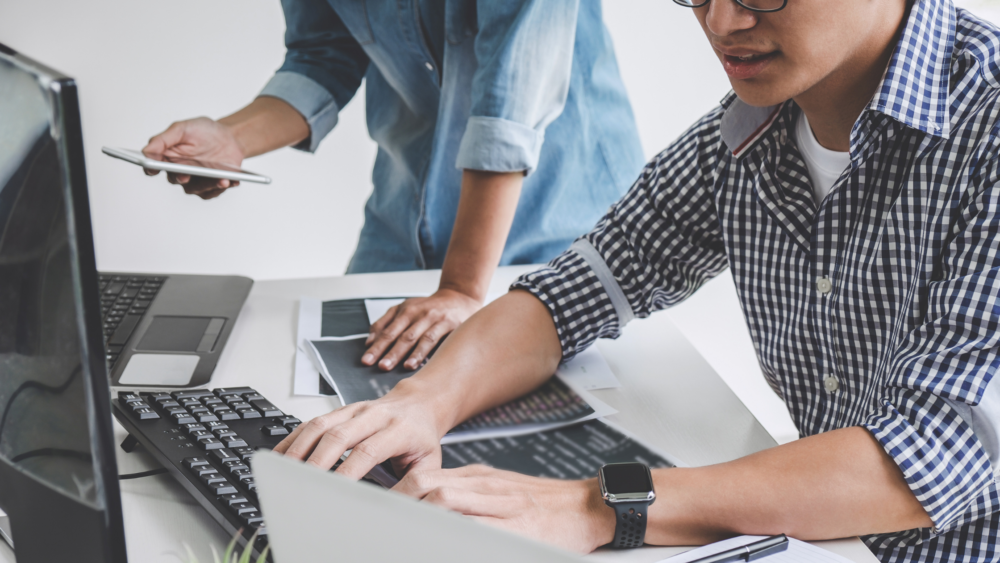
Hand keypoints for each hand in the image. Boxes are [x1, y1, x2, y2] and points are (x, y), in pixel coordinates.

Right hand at [142, 117, 244, 198]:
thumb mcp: (182, 129)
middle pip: (174, 179)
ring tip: (221, 178)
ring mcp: (194, 181)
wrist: (230, 137)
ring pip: (194, 189)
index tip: (153, 168)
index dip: (150, 168)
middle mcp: (177, 171)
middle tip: (186, 175)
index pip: (151, 166)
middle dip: (181, 178)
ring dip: (207, 184)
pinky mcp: (209, 187)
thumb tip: (145, 151)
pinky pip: (212, 192)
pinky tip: (230, 180)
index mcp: (166, 157)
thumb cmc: (203, 131)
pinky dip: (221, 187)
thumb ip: (163, 139)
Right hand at [272, 379, 448, 478]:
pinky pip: (312, 421)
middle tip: (303, 484)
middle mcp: (374, 415)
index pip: (368, 450)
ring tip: (285, 471)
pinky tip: (281, 454)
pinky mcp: (341, 410)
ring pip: (321, 424)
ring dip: (300, 448)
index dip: (348, 471)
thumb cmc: (421, 437)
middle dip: (317, 461)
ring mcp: (355, 410)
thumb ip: (413, 487)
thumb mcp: (428, 463)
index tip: (334, 491)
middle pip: (339, 435)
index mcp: (398, 429)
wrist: (419, 405)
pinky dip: (294, 438)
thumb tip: (399, 511)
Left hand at [362, 288, 482, 370]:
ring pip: (416, 337)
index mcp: (405, 310)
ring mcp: (433, 318)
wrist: (459, 298)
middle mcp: (418, 313)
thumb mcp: (406, 309)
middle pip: (400, 335)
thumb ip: (386, 323)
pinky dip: (424, 352)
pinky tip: (416, 363)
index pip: (387, 330)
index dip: (376, 346)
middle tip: (379, 366)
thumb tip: (369, 342)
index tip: (366, 360)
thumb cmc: (430, 308)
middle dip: (388, 351)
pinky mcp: (448, 324)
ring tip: (396, 366)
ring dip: (405, 353)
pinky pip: (434, 339)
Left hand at [394, 465, 616, 553]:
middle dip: (399, 501)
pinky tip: (441, 543)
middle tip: (379, 520)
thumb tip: (427, 502)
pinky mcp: (516, 528)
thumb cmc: (542, 503)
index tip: (378, 507)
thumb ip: (465, 496)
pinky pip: (476, 529)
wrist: (585, 507)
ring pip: (446, 502)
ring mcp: (500, 507)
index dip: (397, 490)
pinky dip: (453, 534)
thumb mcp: (499, 489)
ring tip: (399, 532)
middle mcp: (485, 487)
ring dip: (418, 514)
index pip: (427, 477)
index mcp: (478, 478)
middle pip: (429, 485)